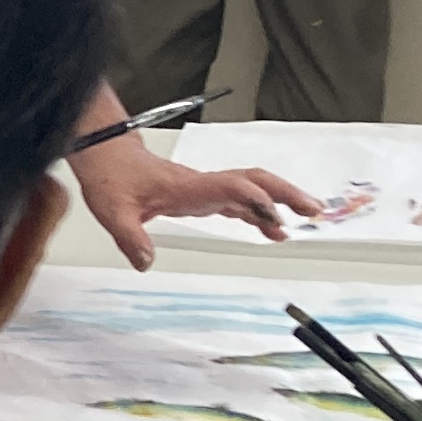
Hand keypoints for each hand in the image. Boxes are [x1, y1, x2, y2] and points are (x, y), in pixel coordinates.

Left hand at [72, 139, 312, 272]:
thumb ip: (130, 238)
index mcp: (187, 187)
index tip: (276, 218)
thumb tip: (146, 263)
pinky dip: (262, 213)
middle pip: (254, 182)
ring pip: (253, 188)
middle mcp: (203, 185)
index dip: (254, 200)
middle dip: (286, 193)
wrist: (107, 157)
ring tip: (309, 215)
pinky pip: (241, 201)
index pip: (229, 188)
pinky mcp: (204, 194)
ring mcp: (206, 188)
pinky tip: (274, 229)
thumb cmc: (112, 178)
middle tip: (313, 209)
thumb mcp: (113, 211)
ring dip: (282, 199)